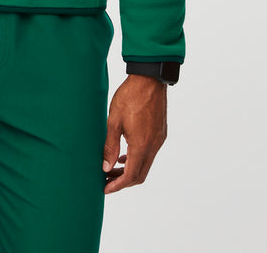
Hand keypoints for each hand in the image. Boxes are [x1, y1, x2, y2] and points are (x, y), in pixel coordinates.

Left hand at [102, 74, 167, 193]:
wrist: (149, 79)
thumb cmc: (129, 97)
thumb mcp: (113, 121)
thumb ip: (110, 146)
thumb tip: (106, 167)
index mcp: (141, 145)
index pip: (131, 176)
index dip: (117, 185)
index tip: (105, 188)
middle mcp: (153, 146)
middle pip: (140, 175)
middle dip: (123, 180)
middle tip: (107, 180)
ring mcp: (159, 140)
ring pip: (146, 164)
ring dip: (130, 170)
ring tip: (113, 168)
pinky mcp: (160, 133)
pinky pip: (150, 153)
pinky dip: (137, 159)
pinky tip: (125, 153)